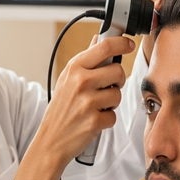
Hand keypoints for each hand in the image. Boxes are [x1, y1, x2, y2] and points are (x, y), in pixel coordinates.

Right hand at [14, 35, 135, 179]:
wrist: (51, 140)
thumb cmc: (61, 108)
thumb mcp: (67, 79)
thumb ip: (85, 60)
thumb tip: (97, 39)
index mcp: (74, 68)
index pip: (104, 47)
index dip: (122, 43)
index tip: (129, 43)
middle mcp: (81, 82)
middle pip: (118, 71)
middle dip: (117, 80)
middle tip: (107, 87)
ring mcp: (88, 101)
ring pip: (119, 94)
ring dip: (111, 102)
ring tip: (96, 106)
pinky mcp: (95, 120)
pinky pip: (114, 115)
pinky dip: (107, 119)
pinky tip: (93, 119)